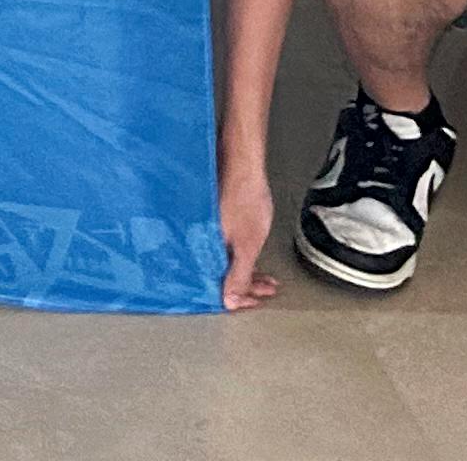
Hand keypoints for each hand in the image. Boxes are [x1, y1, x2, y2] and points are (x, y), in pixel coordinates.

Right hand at [217, 151, 281, 309]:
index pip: (218, 287)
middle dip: (248, 285)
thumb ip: (239, 274)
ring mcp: (205, 232)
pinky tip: (248, 255)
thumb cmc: (244, 197)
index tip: (258, 300)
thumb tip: (230, 302)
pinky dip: (239, 255)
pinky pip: (223, 248)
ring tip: (265, 276)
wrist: (241, 164)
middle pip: (222, 275)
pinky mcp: (210, 223)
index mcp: (204, 250)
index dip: (241, 297)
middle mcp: (200, 243)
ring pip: (224, 261)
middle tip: (267, 288)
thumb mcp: (247, 244)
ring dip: (246, 271)